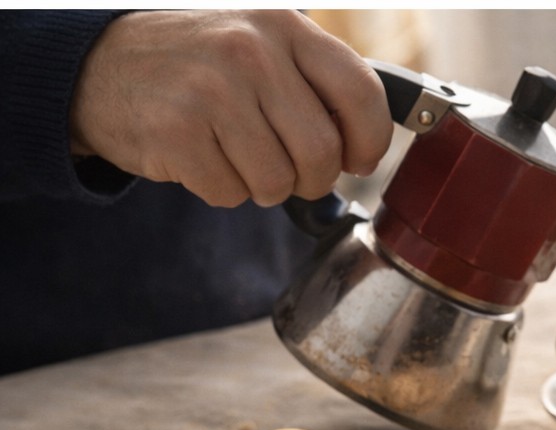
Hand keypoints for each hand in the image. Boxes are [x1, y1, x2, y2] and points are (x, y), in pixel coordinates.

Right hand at [69, 10, 392, 206]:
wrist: (101, 65)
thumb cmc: (201, 66)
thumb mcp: (263, 46)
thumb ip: (317, 83)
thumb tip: (369, 143)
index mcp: (284, 26)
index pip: (361, 93)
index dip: (371, 141)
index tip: (359, 159)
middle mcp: (250, 51)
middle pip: (322, 153)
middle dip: (311, 177)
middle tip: (289, 168)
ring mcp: (210, 90)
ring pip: (277, 182)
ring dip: (263, 185)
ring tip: (236, 153)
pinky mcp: (176, 132)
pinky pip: (231, 193)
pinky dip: (221, 188)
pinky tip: (202, 155)